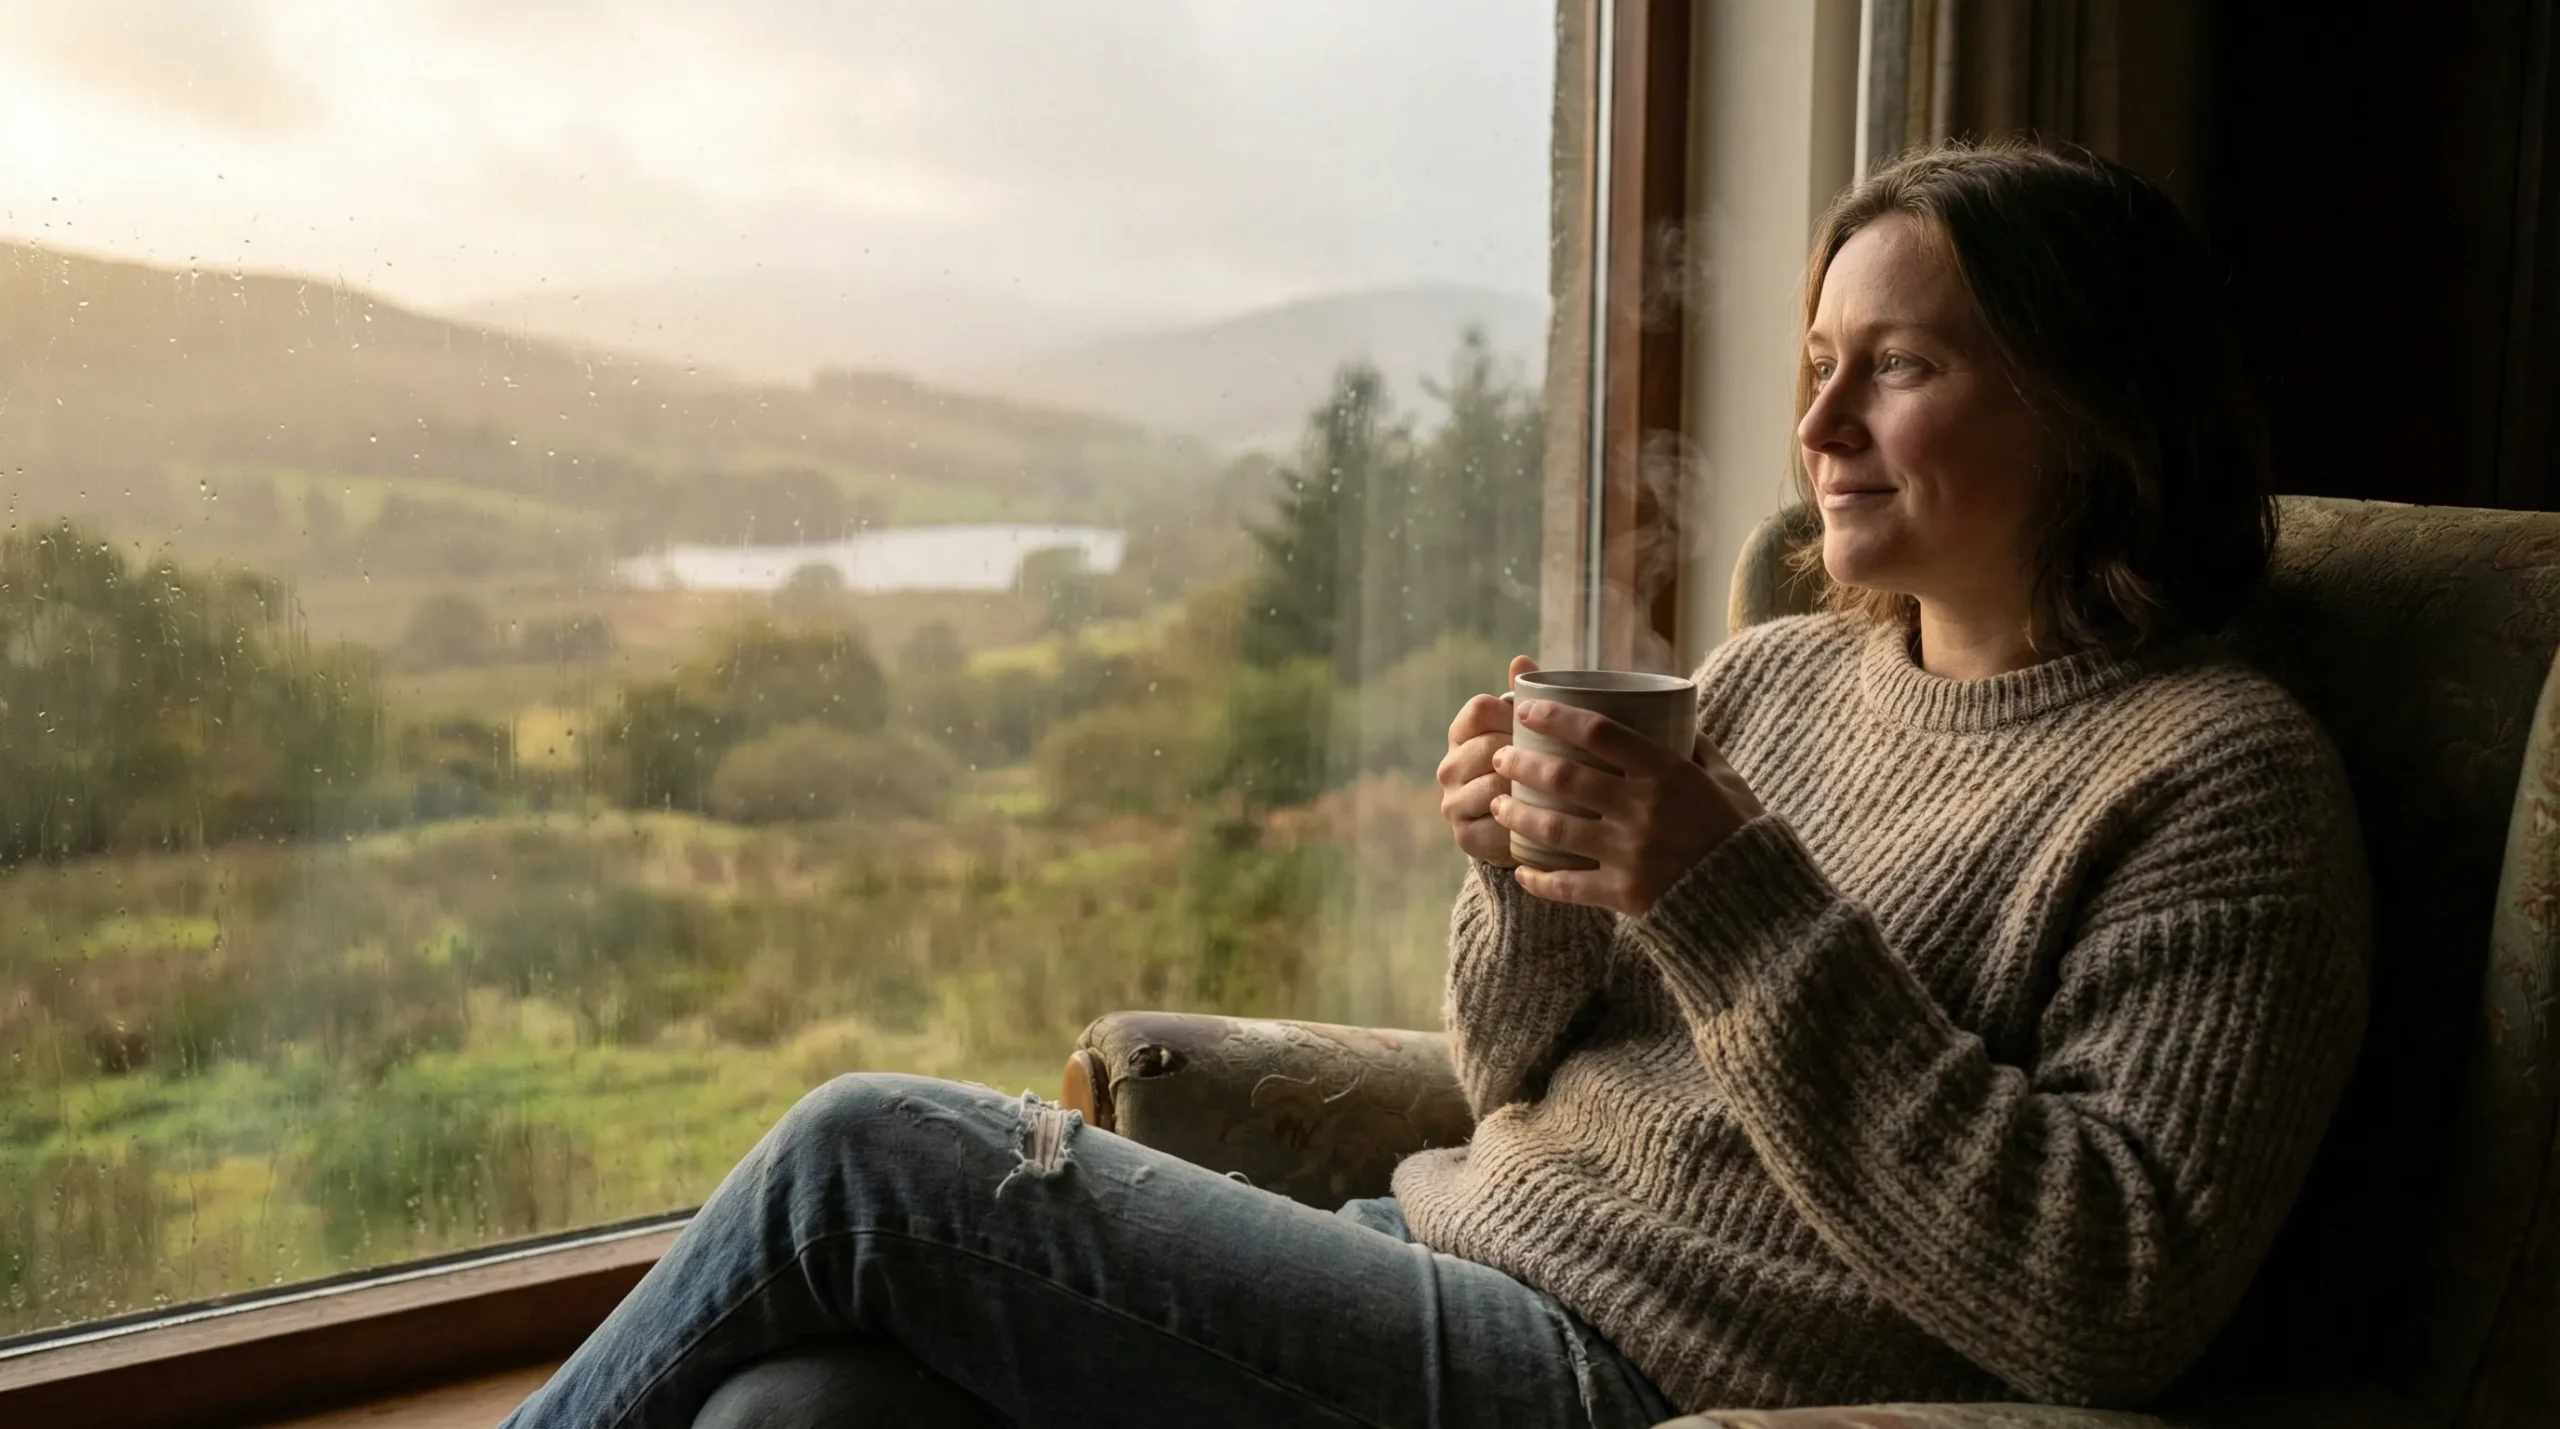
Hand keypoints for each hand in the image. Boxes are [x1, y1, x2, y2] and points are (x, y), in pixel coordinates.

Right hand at [1437, 655, 1539, 865]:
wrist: (1527, 832)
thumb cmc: (1534, 771)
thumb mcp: (1532, 734)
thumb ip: (1527, 697)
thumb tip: (1520, 659)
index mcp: (1462, 733)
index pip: (1480, 708)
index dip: (1515, 713)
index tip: (1544, 725)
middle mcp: (1449, 766)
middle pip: (1488, 746)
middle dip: (1527, 753)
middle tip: (1564, 761)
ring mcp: (1452, 803)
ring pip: (1493, 785)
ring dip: (1527, 788)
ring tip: (1559, 790)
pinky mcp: (1465, 836)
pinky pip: (1496, 823)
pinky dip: (1524, 821)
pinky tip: (1546, 819)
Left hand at [1490, 699, 1763, 915]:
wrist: (1758, 905)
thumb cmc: (1741, 835)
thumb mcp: (1727, 781)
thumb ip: (1697, 748)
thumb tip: (1674, 715)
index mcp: (1668, 772)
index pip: (1598, 731)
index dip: (1555, 716)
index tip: (1526, 709)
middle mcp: (1643, 808)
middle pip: (1563, 775)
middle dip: (1521, 762)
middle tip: (1501, 757)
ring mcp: (1630, 853)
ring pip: (1553, 826)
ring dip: (1516, 812)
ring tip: (1498, 805)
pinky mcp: (1625, 894)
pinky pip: (1567, 885)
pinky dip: (1537, 877)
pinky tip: (1521, 869)